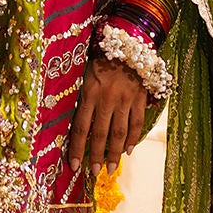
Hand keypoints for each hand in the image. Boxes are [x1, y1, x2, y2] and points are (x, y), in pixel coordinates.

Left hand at [67, 55, 146, 176]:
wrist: (128, 39)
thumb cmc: (101, 56)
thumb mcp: (84, 73)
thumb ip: (81, 96)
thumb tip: (74, 120)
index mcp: (89, 93)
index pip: (80, 127)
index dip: (77, 149)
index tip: (73, 165)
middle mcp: (107, 99)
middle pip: (100, 134)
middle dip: (96, 156)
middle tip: (93, 173)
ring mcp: (125, 99)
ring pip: (119, 133)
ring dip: (114, 153)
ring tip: (110, 168)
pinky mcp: (140, 98)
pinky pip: (136, 123)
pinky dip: (132, 139)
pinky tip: (128, 150)